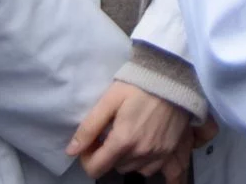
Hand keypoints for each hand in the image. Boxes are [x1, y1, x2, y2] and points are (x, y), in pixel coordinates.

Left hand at [69, 80, 193, 181]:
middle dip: (107, 155)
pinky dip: (143, 162)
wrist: (174, 76)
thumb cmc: (138, 84)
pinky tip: (141, 145)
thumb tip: (71, 151)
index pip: (95, 169)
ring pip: (132, 169)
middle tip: (110, 133)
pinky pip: (151, 169)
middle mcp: (141, 153)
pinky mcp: (170, 150)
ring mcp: (158, 154)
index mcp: (123, 141)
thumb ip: (89, 127)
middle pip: (114, 167)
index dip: (87, 158)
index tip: (91, 142)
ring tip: (127, 137)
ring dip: (124, 158)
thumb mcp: (109, 100)